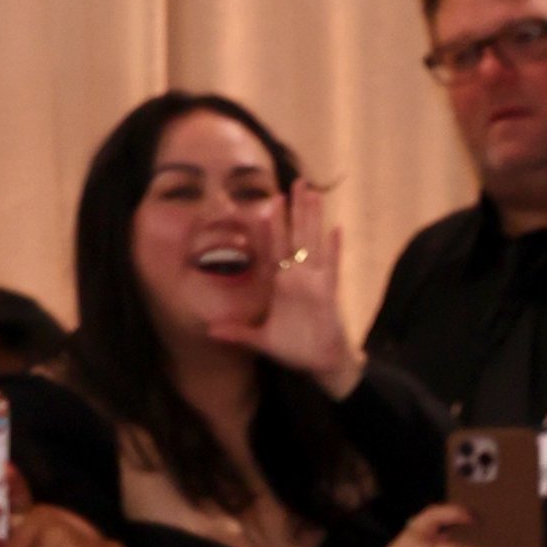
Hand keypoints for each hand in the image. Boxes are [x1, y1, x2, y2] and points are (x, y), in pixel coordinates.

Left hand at [257, 180, 358, 392]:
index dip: (273, 224)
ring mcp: (314, 283)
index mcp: (281, 284)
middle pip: (296, 236)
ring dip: (313, 219)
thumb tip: (210, 330)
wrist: (321, 364)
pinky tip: (337, 229)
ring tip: (313, 194)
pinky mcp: (328, 294)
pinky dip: (334, 249)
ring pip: (313, 243)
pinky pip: (331, 267)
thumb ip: (238, 332)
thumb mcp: (262, 340)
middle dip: (296, 209)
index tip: (269, 199)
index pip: (275, 247)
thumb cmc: (295, 349)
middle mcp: (298, 278)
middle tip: (296, 182)